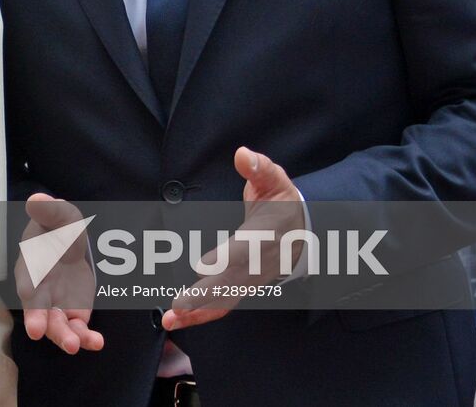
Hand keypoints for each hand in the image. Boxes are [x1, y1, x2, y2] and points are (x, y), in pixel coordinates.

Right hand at [16, 193, 104, 353]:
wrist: (71, 244)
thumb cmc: (59, 227)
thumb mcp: (59, 214)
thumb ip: (49, 209)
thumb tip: (37, 198)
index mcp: (31, 263)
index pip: (26, 273)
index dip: (27, 281)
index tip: (28, 291)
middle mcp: (38, 289)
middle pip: (35, 308)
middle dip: (36, 319)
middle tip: (37, 330)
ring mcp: (54, 305)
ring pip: (56, 326)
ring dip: (63, 337)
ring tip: (75, 345)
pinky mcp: (73, 313)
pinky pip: (78, 330)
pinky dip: (86, 338)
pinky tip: (96, 342)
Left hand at [162, 147, 304, 330]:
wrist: (304, 230)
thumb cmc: (283, 202)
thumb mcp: (275, 179)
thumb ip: (259, 167)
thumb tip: (243, 155)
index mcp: (265, 234)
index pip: (245, 249)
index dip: (225, 259)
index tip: (202, 266)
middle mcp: (258, 262)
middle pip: (231, 283)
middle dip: (204, 295)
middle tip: (179, 305)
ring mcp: (252, 279)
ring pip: (225, 299)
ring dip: (197, 312)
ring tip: (171, 319)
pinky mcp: (243, 287)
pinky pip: (223, 304)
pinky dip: (201, 315)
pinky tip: (180, 320)